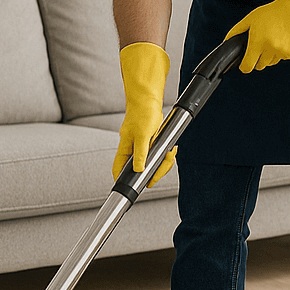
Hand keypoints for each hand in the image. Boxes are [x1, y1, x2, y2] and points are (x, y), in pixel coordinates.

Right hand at [113, 42, 175, 185]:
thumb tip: (138, 170)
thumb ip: (140, 154)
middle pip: (140, 170)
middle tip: (162, 171)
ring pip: (152, 163)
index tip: (132, 189)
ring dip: (163, 162)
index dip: (123, 180)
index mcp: (125, 149)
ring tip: (170, 154)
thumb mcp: (142, 135)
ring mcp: (143, 147)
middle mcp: (132, 150)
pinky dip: (167, 154)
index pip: (119, 169)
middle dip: (154, 172)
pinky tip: (171, 149)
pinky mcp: (152, 143)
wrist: (150, 100)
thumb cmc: (142, 113)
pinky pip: (159, 154)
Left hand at [225, 0, 289, 73]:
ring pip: (271, 62)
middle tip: (260, 47)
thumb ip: (237, 31)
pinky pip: (282, 58)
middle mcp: (269, 50)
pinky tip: (283, 40)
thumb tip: (227, 41)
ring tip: (273, 40)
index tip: (244, 65)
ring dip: (269, 56)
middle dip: (257, 59)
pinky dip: (281, 52)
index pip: (247, 66)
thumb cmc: (274, 12)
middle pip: (259, 66)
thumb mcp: (251, 18)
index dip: (244, 67)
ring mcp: (281, 53)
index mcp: (257, 43)